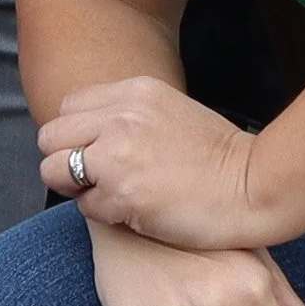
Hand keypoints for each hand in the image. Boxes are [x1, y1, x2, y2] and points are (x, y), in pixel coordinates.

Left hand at [38, 76, 260, 248]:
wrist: (254, 186)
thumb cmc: (221, 158)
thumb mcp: (173, 112)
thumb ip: (132, 116)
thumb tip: (93, 135)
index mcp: (135, 91)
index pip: (69, 107)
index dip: (79, 136)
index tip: (102, 154)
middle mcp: (120, 115)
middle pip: (50, 135)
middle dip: (67, 161)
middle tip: (99, 179)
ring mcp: (117, 152)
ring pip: (52, 169)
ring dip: (77, 188)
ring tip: (113, 195)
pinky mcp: (120, 192)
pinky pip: (82, 206)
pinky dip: (103, 214)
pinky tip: (137, 212)